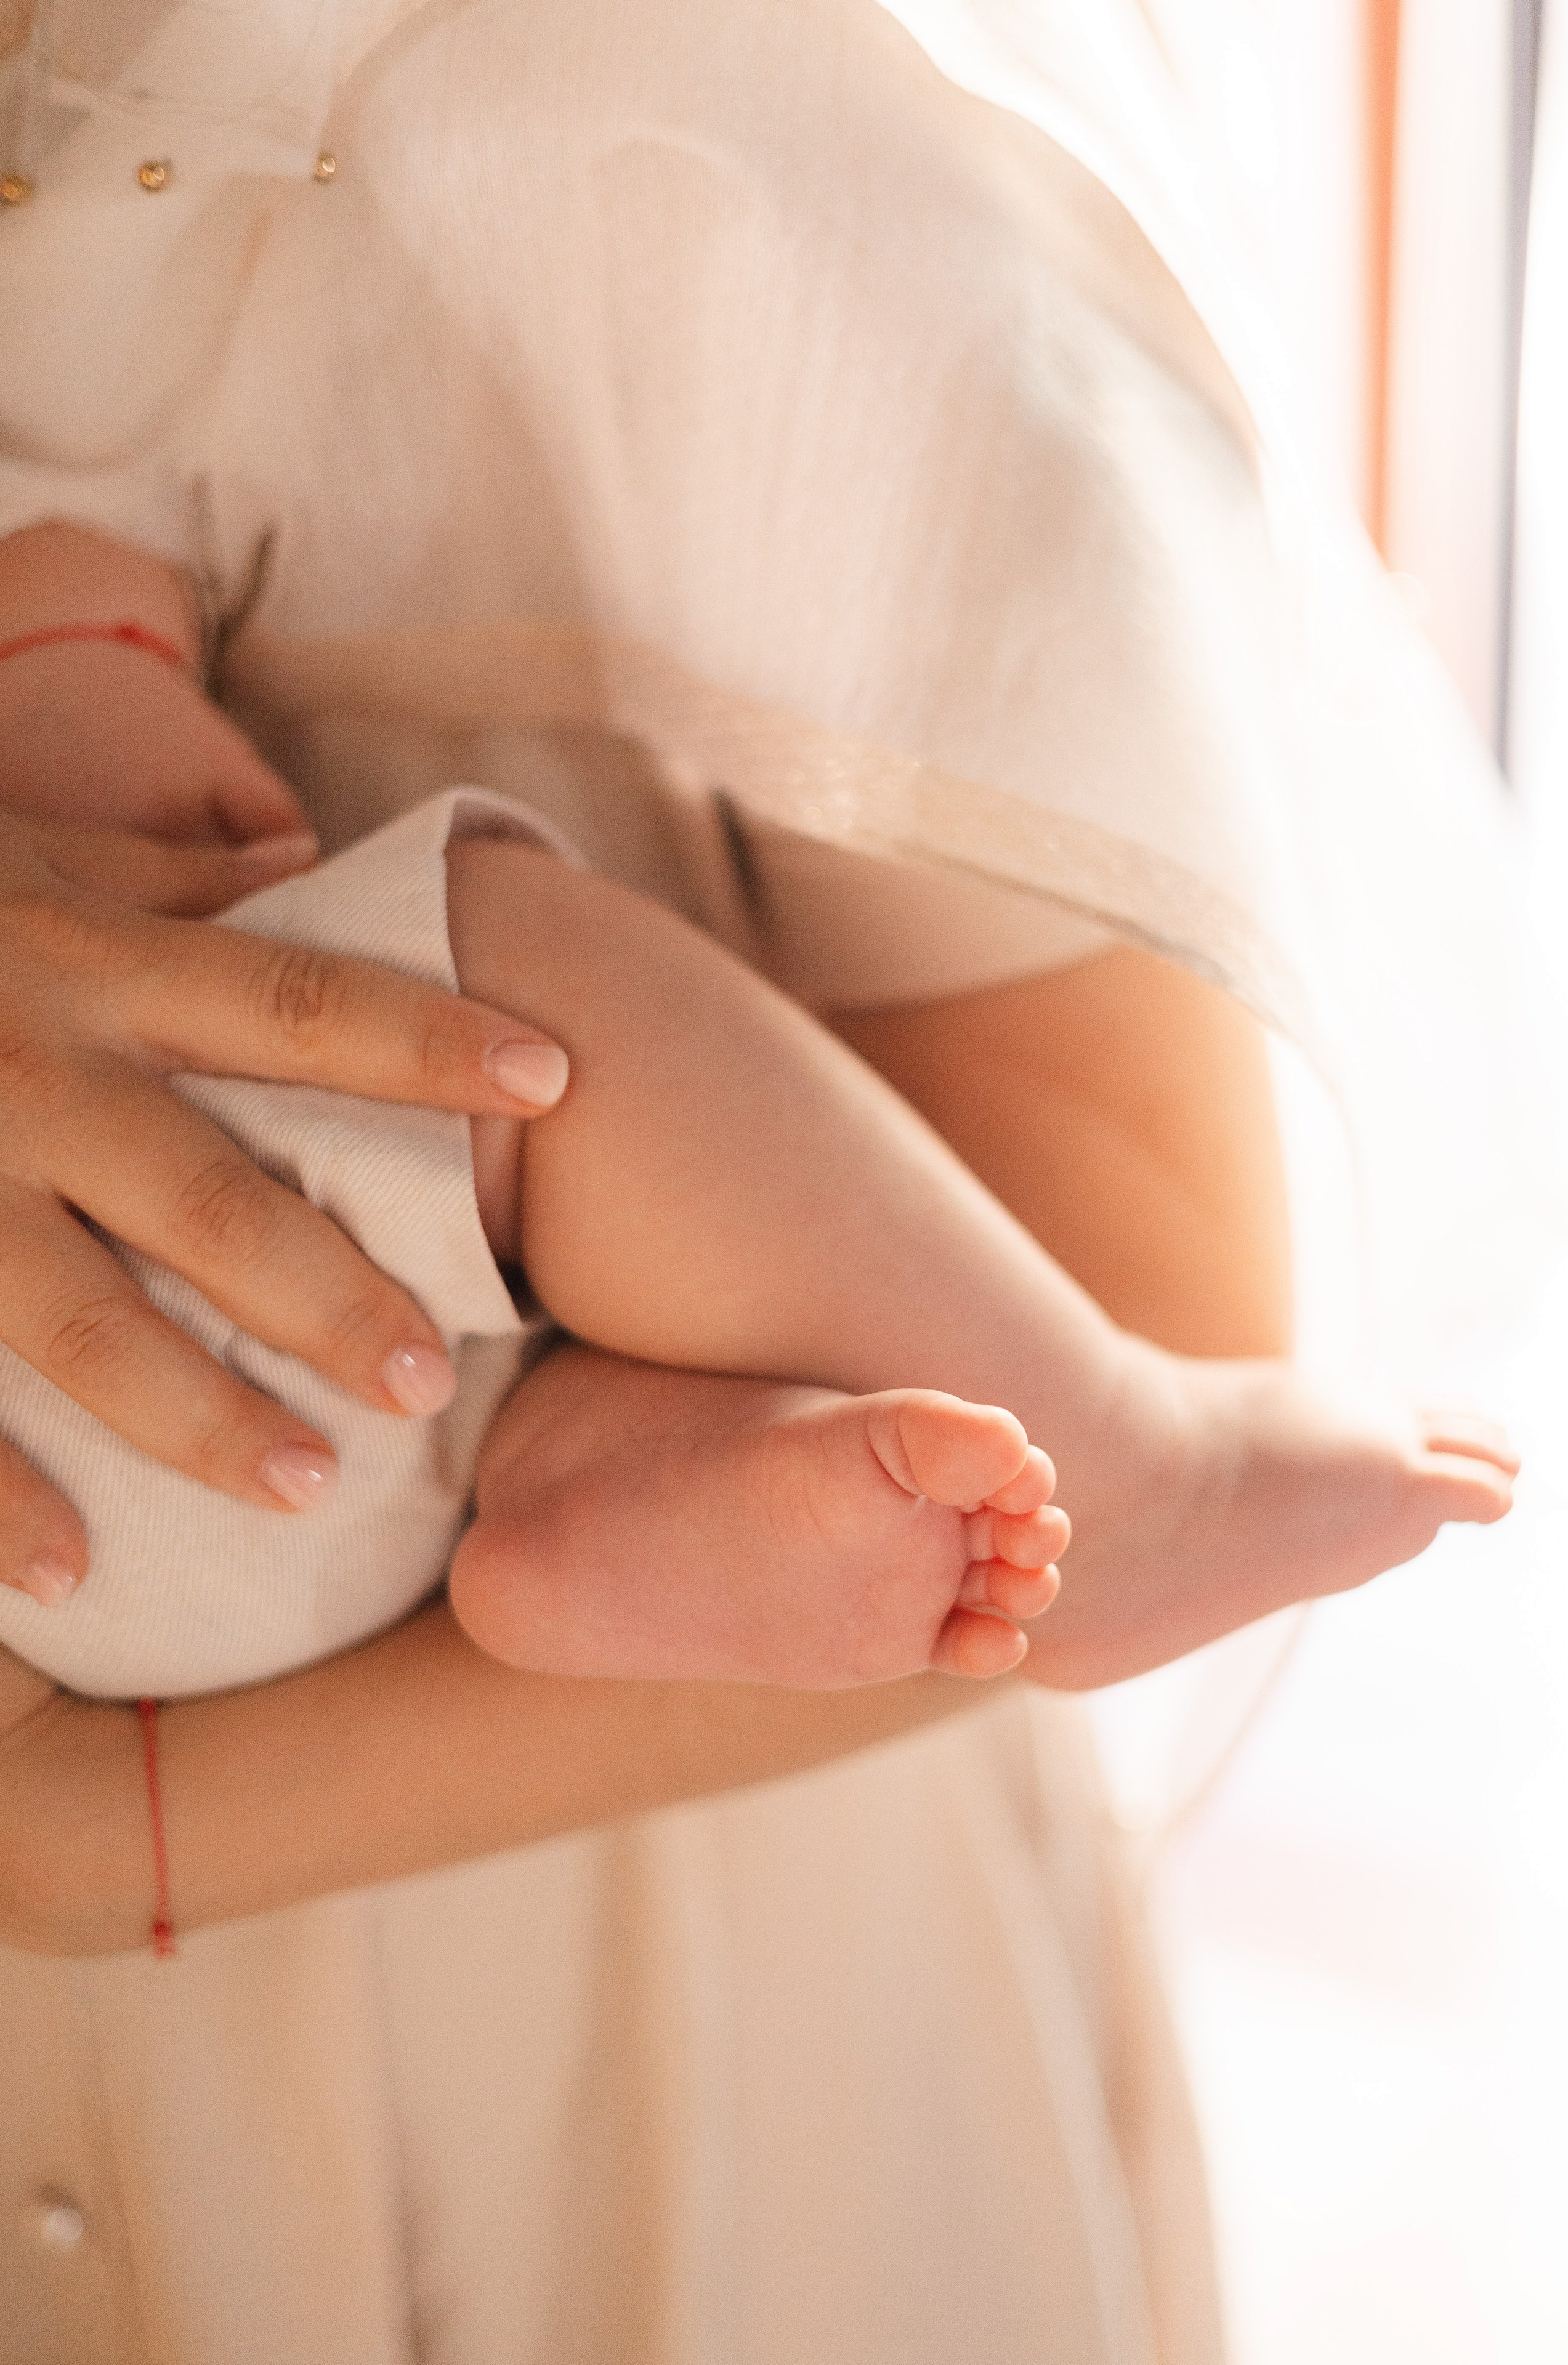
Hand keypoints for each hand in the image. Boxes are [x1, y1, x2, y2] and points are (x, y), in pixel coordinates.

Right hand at [0, 809, 570, 1603]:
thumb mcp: (35, 856)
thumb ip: (174, 876)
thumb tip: (316, 866)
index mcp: (96, 967)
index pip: (295, 1003)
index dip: (427, 1036)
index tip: (556, 1078)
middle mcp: (31, 1070)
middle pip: (204, 1196)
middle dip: (324, 1294)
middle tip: (431, 1380)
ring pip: (74, 1315)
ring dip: (192, 1414)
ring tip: (308, 1490)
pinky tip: (68, 1572)